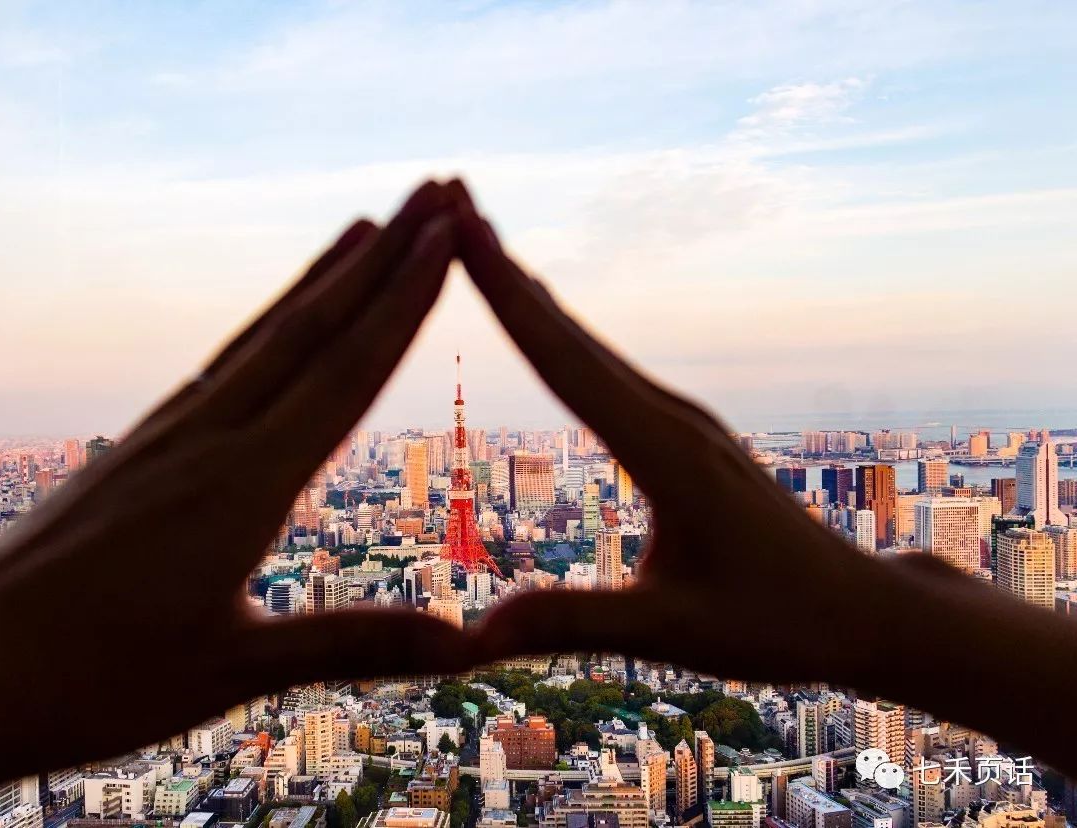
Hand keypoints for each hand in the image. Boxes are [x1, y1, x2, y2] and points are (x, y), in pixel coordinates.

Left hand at [0, 181, 476, 782]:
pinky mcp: (137, 449)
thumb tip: (467, 645)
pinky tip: (278, 320)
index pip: (342, 375)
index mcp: (238, 487)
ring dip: (324, 278)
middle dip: (382, 261)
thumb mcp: (230, 670)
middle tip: (435, 195)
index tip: (446, 239)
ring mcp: (165, 437)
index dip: (402, 305)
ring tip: (369, 226)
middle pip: (309, 330)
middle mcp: (204, 440)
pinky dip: (268, 325)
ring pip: (262, 337)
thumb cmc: (91, 682)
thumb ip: (351, 645)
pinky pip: (222, 365)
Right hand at [450, 181, 1076, 778]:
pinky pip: (605, 367)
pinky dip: (559, 331)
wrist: (861, 611)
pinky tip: (542, 318)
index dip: (506, 294)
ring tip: (476, 240)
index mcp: (664, 451)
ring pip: (588, 342)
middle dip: (505, 263)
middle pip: (570, 330)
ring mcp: (679, 419)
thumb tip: (474, 638)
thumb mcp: (671, 633)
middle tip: (451, 197)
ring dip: (528, 289)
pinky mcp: (681, 432)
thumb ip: (572, 626)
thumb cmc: (778, 625)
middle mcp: (670, 416)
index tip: (462, 230)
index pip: (565, 359)